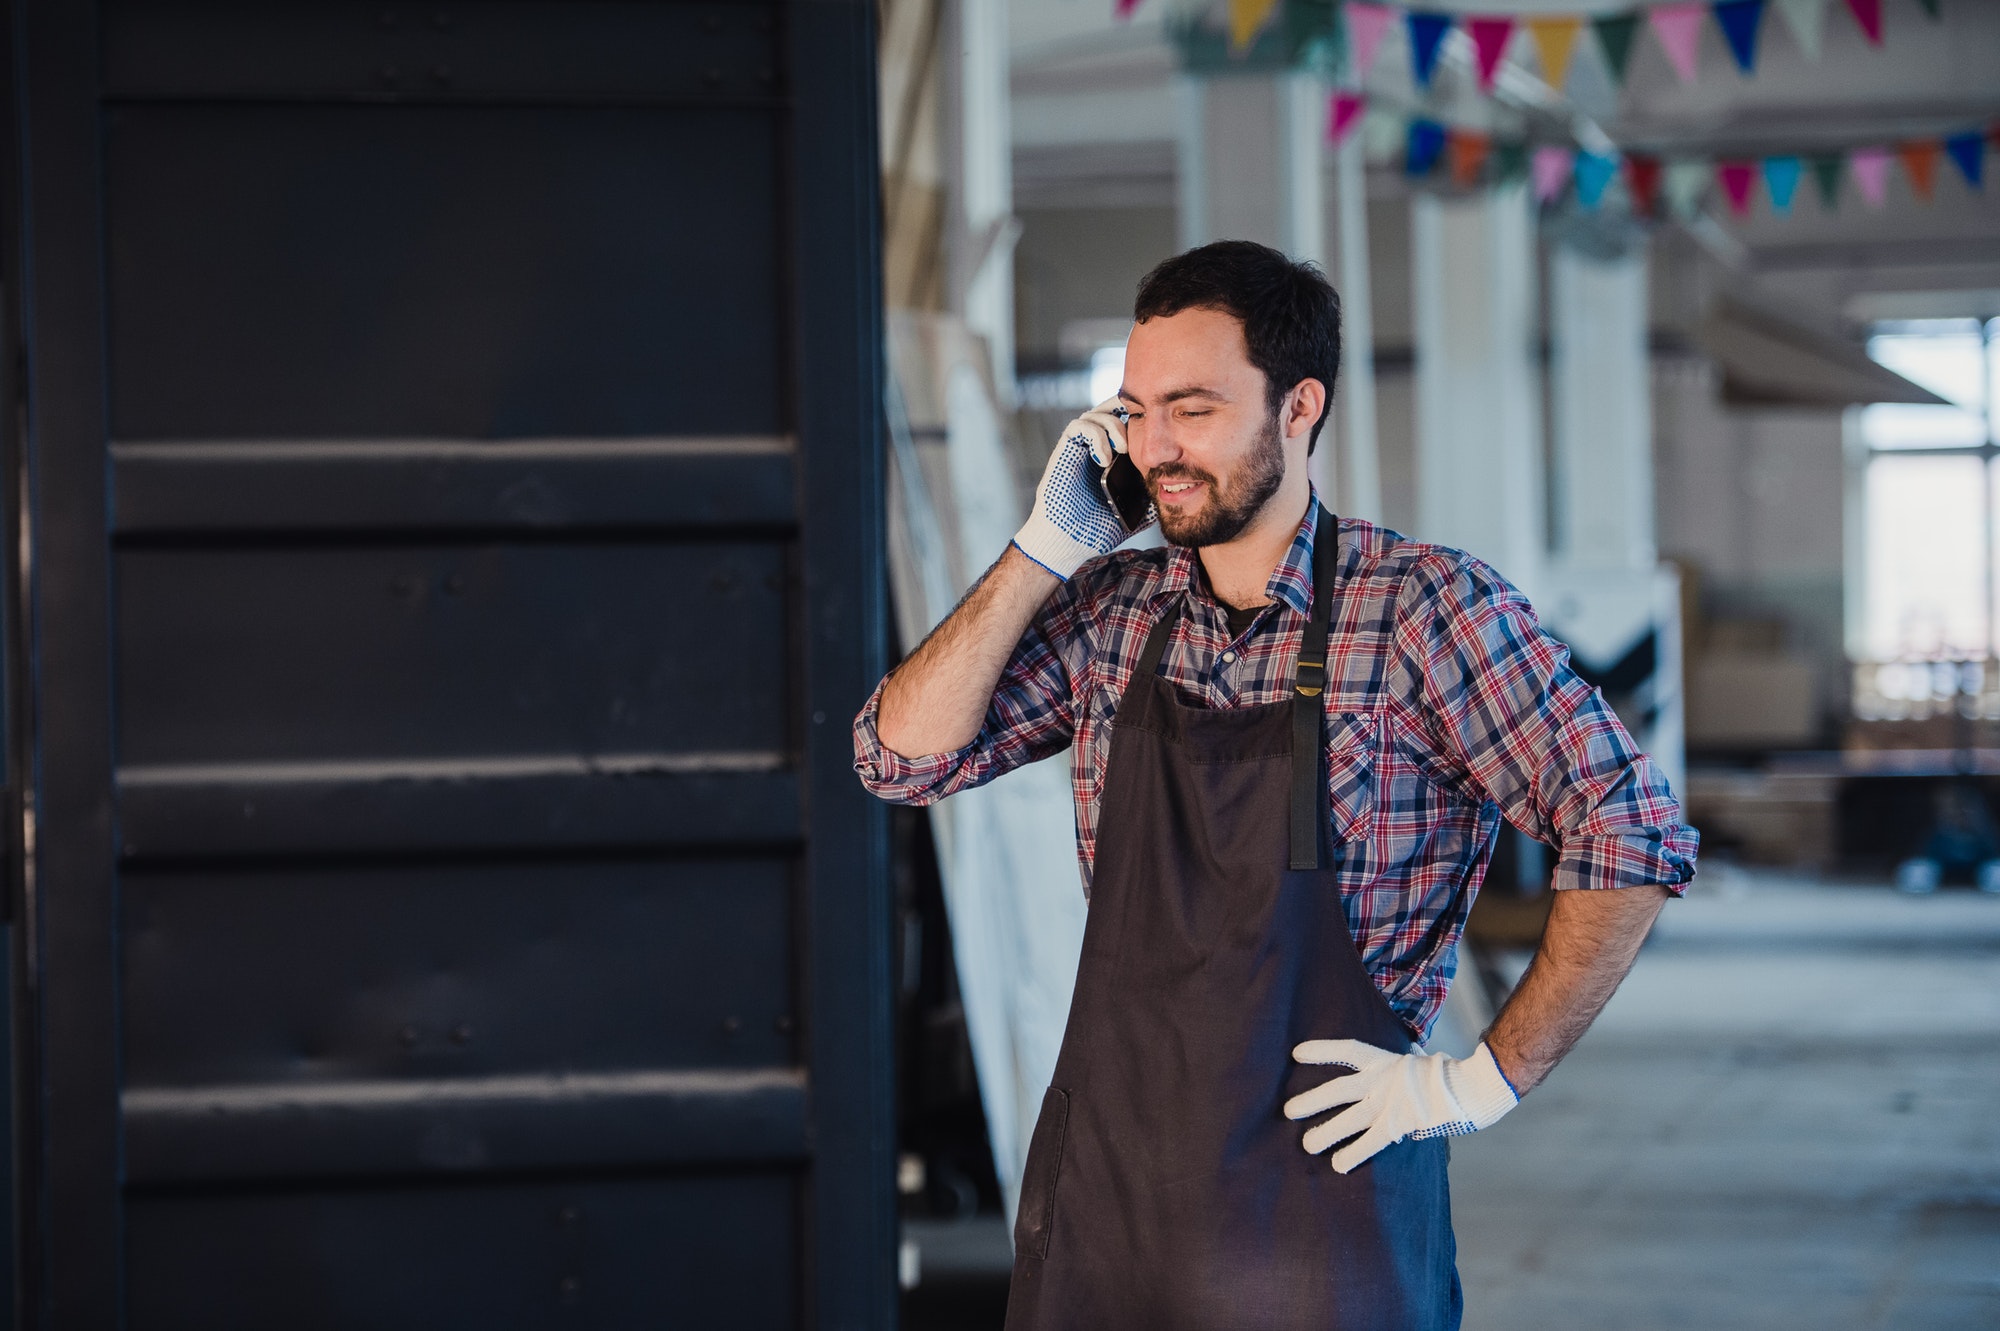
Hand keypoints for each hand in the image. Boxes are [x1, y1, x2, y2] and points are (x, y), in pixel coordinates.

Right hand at [1011, 398, 1151, 579]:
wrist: (1071, 542)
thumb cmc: (1097, 530)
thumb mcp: (1136, 513)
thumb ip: (1153, 501)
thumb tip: (1180, 495)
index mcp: (1113, 459)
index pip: (1127, 424)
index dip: (1141, 418)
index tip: (1159, 425)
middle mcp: (1096, 449)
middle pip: (1110, 409)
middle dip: (1128, 411)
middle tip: (1143, 425)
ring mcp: (1080, 449)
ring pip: (1096, 414)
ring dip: (1113, 425)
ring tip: (1123, 449)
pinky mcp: (1066, 452)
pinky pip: (1079, 427)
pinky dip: (1096, 437)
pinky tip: (1104, 460)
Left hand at [1284, 1040, 1518, 1173]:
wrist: (1470, 1088)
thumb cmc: (1445, 1075)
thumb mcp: (1417, 1059)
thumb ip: (1401, 1062)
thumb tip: (1400, 1058)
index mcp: (1386, 1061)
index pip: (1349, 1051)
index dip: (1323, 1051)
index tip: (1297, 1054)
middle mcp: (1382, 1081)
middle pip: (1339, 1089)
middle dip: (1313, 1100)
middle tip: (1288, 1111)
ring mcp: (1390, 1103)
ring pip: (1350, 1119)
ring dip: (1326, 1132)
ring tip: (1307, 1145)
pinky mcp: (1399, 1125)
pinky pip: (1371, 1142)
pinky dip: (1354, 1153)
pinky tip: (1338, 1165)